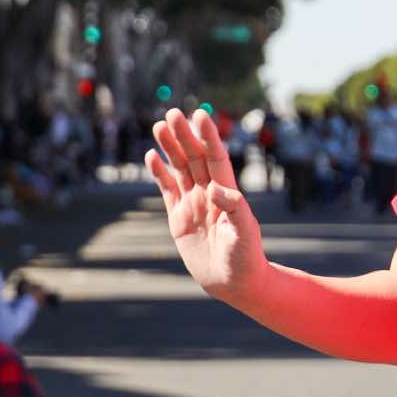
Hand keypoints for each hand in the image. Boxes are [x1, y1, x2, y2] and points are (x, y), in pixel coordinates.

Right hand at [147, 109, 264, 301]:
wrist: (233, 282)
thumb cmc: (245, 258)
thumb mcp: (244, 234)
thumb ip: (234, 209)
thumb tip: (216, 188)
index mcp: (227, 192)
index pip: (216, 158)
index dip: (208, 137)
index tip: (200, 116)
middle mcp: (209, 193)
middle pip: (194, 157)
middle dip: (184, 135)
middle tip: (172, 114)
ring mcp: (193, 203)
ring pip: (179, 168)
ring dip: (170, 147)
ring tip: (160, 126)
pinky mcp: (179, 216)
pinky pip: (167, 189)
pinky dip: (159, 173)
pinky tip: (152, 156)